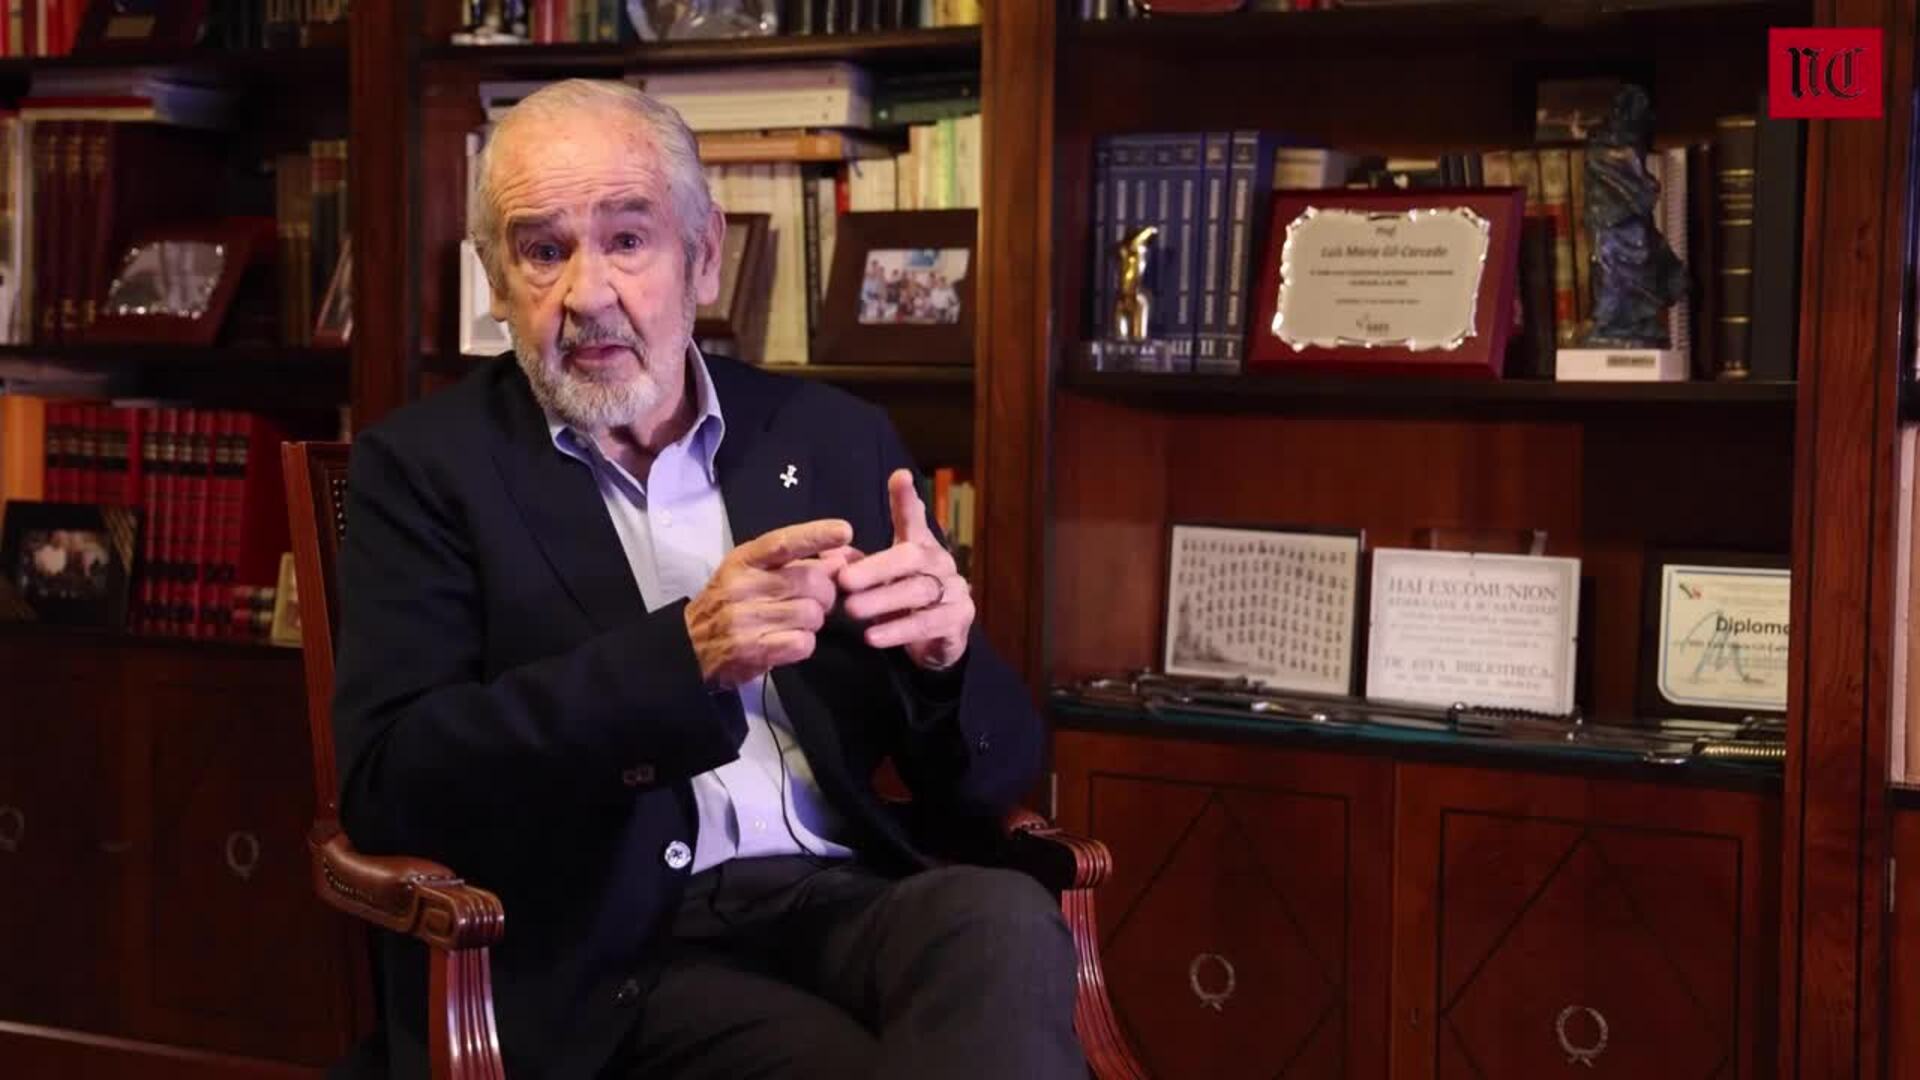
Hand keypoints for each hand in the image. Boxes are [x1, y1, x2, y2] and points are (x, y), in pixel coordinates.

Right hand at [684, 518, 857, 689]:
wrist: (690, 646)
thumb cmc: (729, 603)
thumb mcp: (752, 573)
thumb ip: (795, 564)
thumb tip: (839, 560)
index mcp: (744, 561)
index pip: (782, 542)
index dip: (815, 535)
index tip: (844, 531)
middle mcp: (742, 586)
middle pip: (810, 581)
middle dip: (825, 593)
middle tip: (817, 601)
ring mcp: (745, 620)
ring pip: (811, 614)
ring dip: (814, 621)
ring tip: (795, 622)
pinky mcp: (753, 650)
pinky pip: (803, 643)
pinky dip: (804, 643)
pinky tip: (789, 640)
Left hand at [836, 469, 972, 671]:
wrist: (938, 640)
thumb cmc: (903, 600)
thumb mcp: (880, 578)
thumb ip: (857, 563)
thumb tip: (827, 553)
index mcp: (921, 546)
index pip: (913, 518)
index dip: (906, 499)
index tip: (898, 477)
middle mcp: (940, 562)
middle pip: (911, 557)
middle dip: (876, 569)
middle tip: (844, 581)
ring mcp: (955, 590)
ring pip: (919, 591)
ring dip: (882, 602)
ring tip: (851, 611)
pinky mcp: (959, 619)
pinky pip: (929, 624)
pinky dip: (899, 630)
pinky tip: (873, 636)